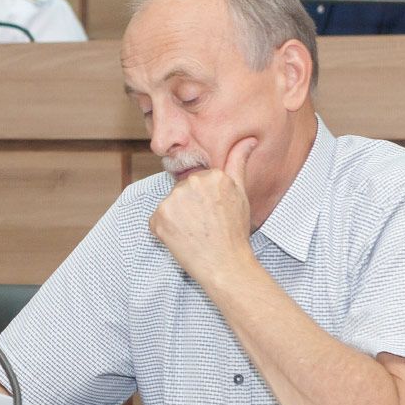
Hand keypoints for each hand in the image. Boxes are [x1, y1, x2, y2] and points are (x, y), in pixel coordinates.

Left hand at [149, 137, 257, 282]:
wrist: (225, 265)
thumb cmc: (234, 232)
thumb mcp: (240, 193)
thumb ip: (238, 162)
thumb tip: (248, 139)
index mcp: (212, 175)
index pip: (197, 182)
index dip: (203, 201)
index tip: (213, 214)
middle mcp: (191, 183)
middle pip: (180, 192)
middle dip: (188, 208)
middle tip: (205, 226)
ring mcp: (173, 201)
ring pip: (168, 206)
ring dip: (175, 219)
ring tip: (195, 233)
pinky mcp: (158, 218)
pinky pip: (155, 221)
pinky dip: (164, 232)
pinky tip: (182, 240)